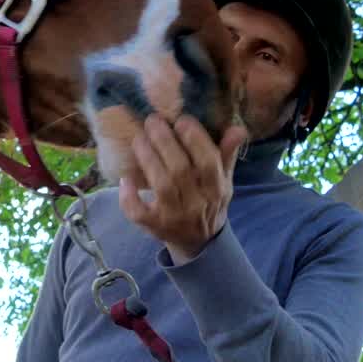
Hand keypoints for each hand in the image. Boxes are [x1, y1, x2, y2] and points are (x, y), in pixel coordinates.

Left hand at [119, 114, 248, 262]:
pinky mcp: (154, 226)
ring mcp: (175, 217)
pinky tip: (125, 178)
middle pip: (180, 170)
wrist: (199, 241)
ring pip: (162, 185)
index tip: (182, 120)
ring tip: (139, 139)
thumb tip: (237, 128)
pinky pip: (140, 213)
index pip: (209, 163)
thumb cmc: (209, 201)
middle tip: (152, 121)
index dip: (196, 140)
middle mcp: (197, 204)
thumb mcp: (223, 180)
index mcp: (217, 189)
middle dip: (165, 142)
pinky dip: (129, 196)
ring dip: (148, 159)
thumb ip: (226, 154)